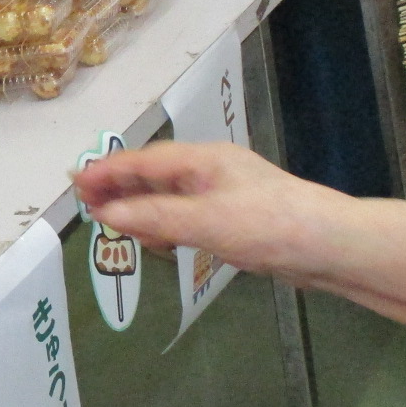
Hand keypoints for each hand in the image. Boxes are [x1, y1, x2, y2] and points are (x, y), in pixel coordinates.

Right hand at [74, 141, 337, 274]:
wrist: (330, 246)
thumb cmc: (269, 225)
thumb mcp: (205, 222)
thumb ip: (154, 218)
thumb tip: (106, 213)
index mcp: (203, 160)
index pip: (143, 161)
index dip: (107, 171)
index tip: (75, 182)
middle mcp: (211, 171)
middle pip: (154, 175)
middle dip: (120, 188)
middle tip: (86, 205)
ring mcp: (224, 194)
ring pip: (170, 197)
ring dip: (141, 209)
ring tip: (115, 226)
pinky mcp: (235, 219)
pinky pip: (187, 216)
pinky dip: (165, 225)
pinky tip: (157, 241)